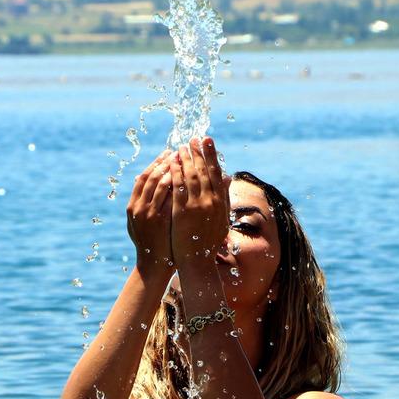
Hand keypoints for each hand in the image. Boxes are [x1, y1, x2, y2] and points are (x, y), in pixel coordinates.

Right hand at [126, 150, 174, 277]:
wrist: (154, 263)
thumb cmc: (151, 241)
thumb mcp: (142, 220)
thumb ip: (142, 200)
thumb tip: (141, 178)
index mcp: (133, 204)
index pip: (144, 177)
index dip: (156, 163)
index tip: (169, 152)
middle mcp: (138, 207)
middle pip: (152, 177)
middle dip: (166, 162)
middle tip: (179, 150)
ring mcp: (148, 213)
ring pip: (159, 185)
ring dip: (171, 169)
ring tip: (184, 159)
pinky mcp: (160, 220)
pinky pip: (168, 198)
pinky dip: (175, 186)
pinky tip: (186, 177)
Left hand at [169, 137, 228, 268]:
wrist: (197, 259)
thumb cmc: (209, 240)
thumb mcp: (222, 217)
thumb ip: (224, 196)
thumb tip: (228, 176)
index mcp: (221, 202)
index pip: (216, 172)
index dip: (211, 155)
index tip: (207, 140)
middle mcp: (211, 201)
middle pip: (204, 171)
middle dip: (198, 153)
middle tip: (192, 139)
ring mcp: (197, 206)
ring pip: (191, 176)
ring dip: (185, 160)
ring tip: (180, 148)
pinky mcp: (183, 211)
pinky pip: (178, 187)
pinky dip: (175, 173)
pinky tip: (170, 163)